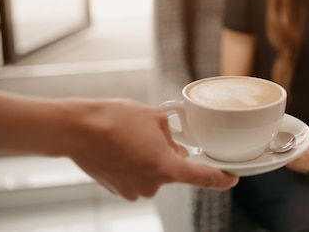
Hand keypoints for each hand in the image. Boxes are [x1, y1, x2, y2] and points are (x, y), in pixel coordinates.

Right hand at [65, 99, 238, 199]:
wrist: (77, 129)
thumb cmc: (115, 119)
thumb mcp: (155, 118)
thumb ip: (173, 137)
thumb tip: (175, 148)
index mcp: (167, 168)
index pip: (203, 178)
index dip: (220, 179)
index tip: (231, 179)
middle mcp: (152, 185)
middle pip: (172, 169)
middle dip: (166, 152)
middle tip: (147, 133)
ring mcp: (133, 190)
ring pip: (152, 172)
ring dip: (148, 157)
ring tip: (129, 138)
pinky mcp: (118, 189)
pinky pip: (136, 176)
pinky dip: (133, 163)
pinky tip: (120, 147)